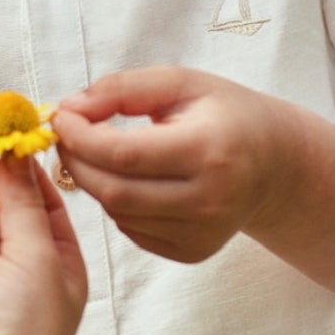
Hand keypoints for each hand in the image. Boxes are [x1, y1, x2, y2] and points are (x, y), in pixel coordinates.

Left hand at [52, 67, 287, 262]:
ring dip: (96, 183)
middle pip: (114, 191)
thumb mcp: (181, 83)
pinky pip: (132, 231)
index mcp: (208, 150)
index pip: (123, 154)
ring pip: (119, 214)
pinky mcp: (193, 251)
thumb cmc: (226, 115)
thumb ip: (122, 89)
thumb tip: (70, 108)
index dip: (80, 136)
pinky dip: (118, 205)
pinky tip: (131, 181)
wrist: (274, 163)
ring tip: (100, 154)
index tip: (60, 117)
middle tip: (68, 137)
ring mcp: (202, 232)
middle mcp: (209, 199)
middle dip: (77, 162)